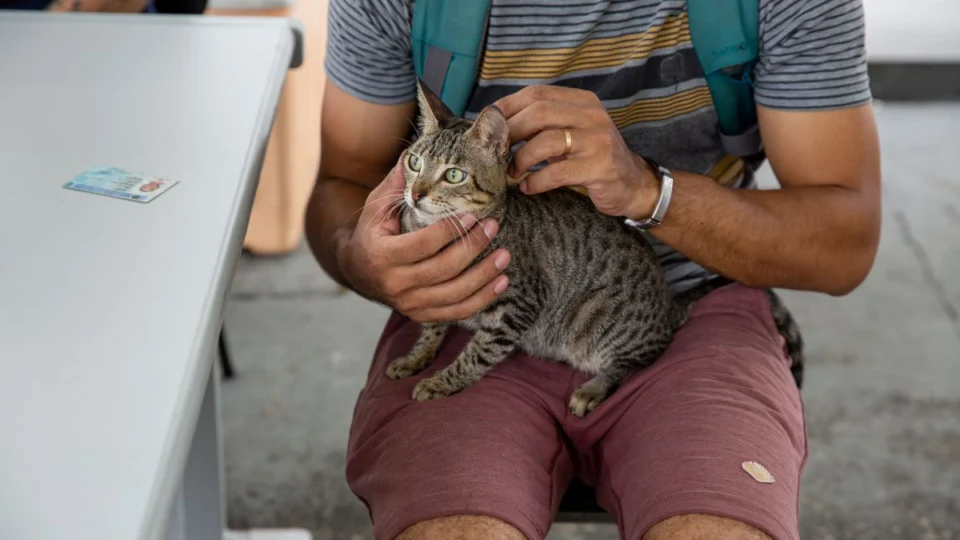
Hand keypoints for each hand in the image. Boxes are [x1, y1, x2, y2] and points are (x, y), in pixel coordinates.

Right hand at [338, 163, 510, 322]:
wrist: (357, 271)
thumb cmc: (372, 232)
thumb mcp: (376, 207)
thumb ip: (396, 185)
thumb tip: (413, 156)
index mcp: (381, 255)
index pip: (423, 244)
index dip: (451, 230)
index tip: (473, 214)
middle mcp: (394, 284)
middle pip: (443, 269)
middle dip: (473, 247)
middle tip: (493, 227)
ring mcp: (408, 304)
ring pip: (454, 294)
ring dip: (484, 276)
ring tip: (504, 256)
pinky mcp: (421, 315)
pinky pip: (456, 312)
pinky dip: (482, 299)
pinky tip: (501, 282)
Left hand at [495, 85, 658, 219]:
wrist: (632, 184)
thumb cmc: (591, 158)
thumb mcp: (571, 133)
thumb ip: (543, 125)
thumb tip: (497, 125)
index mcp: (582, 101)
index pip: (537, 94)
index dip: (508, 107)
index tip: (489, 124)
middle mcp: (592, 115)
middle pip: (539, 113)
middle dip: (511, 132)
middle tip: (495, 151)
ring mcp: (598, 141)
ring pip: (546, 141)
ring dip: (521, 158)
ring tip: (512, 171)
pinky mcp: (599, 168)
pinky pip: (557, 172)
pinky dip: (536, 181)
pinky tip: (527, 187)